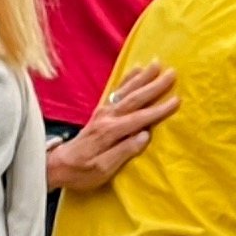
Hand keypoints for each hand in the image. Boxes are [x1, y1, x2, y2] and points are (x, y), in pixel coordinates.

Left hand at [45, 60, 179, 192]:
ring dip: (142, 77)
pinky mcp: (100, 111)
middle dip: (154, 85)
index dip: (159, 109)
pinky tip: (135, 70)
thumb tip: (144, 136)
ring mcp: (102, 112)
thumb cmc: (82, 172)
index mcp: (110, 131)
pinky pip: (116, 91)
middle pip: (134, 98)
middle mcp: (107, 117)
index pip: (140, 118)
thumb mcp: (103, 169)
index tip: (177, 100)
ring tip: (156, 64)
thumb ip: (124, 151)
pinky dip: (127, 79)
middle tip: (172, 72)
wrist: (58, 166)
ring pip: (126, 90)